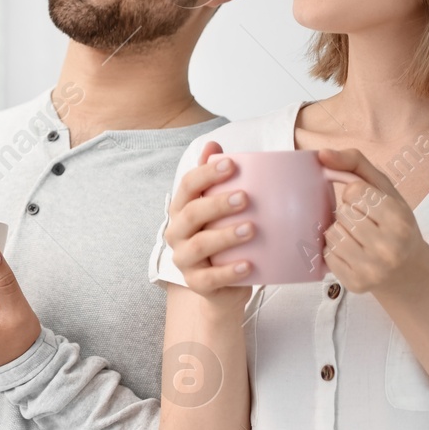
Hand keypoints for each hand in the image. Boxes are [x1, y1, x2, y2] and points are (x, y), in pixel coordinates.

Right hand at [164, 141, 255, 302]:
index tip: (231, 164)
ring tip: (251, 229)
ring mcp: (184, 260)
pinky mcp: (196, 284)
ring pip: (198, 246)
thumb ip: (214, 179)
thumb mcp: (218, 209)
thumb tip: (213, 143)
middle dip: (217, 204)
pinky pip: (209, 278)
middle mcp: (177, 233)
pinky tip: (248, 265)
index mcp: (182, 209)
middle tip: (245, 197)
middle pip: (191, 214)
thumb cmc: (221, 240)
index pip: (187, 186)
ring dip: (225, 236)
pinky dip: (229, 272)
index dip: (206, 173)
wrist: (221, 286)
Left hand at [318, 148, 428, 295]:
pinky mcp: (355, 283)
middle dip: (349, 214)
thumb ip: (355, 162)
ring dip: (340, 231)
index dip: (357, 195)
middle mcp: (388, 246)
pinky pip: (327, 254)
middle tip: (367, 225)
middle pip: (342, 213)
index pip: (354, 191)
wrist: (407, 270)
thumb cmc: (393, 223)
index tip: (371, 206)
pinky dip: (334, 250)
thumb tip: (322, 154)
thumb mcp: (385, 189)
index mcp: (399, 219)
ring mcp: (372, 268)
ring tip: (359, 238)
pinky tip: (353, 253)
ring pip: (332, 233)